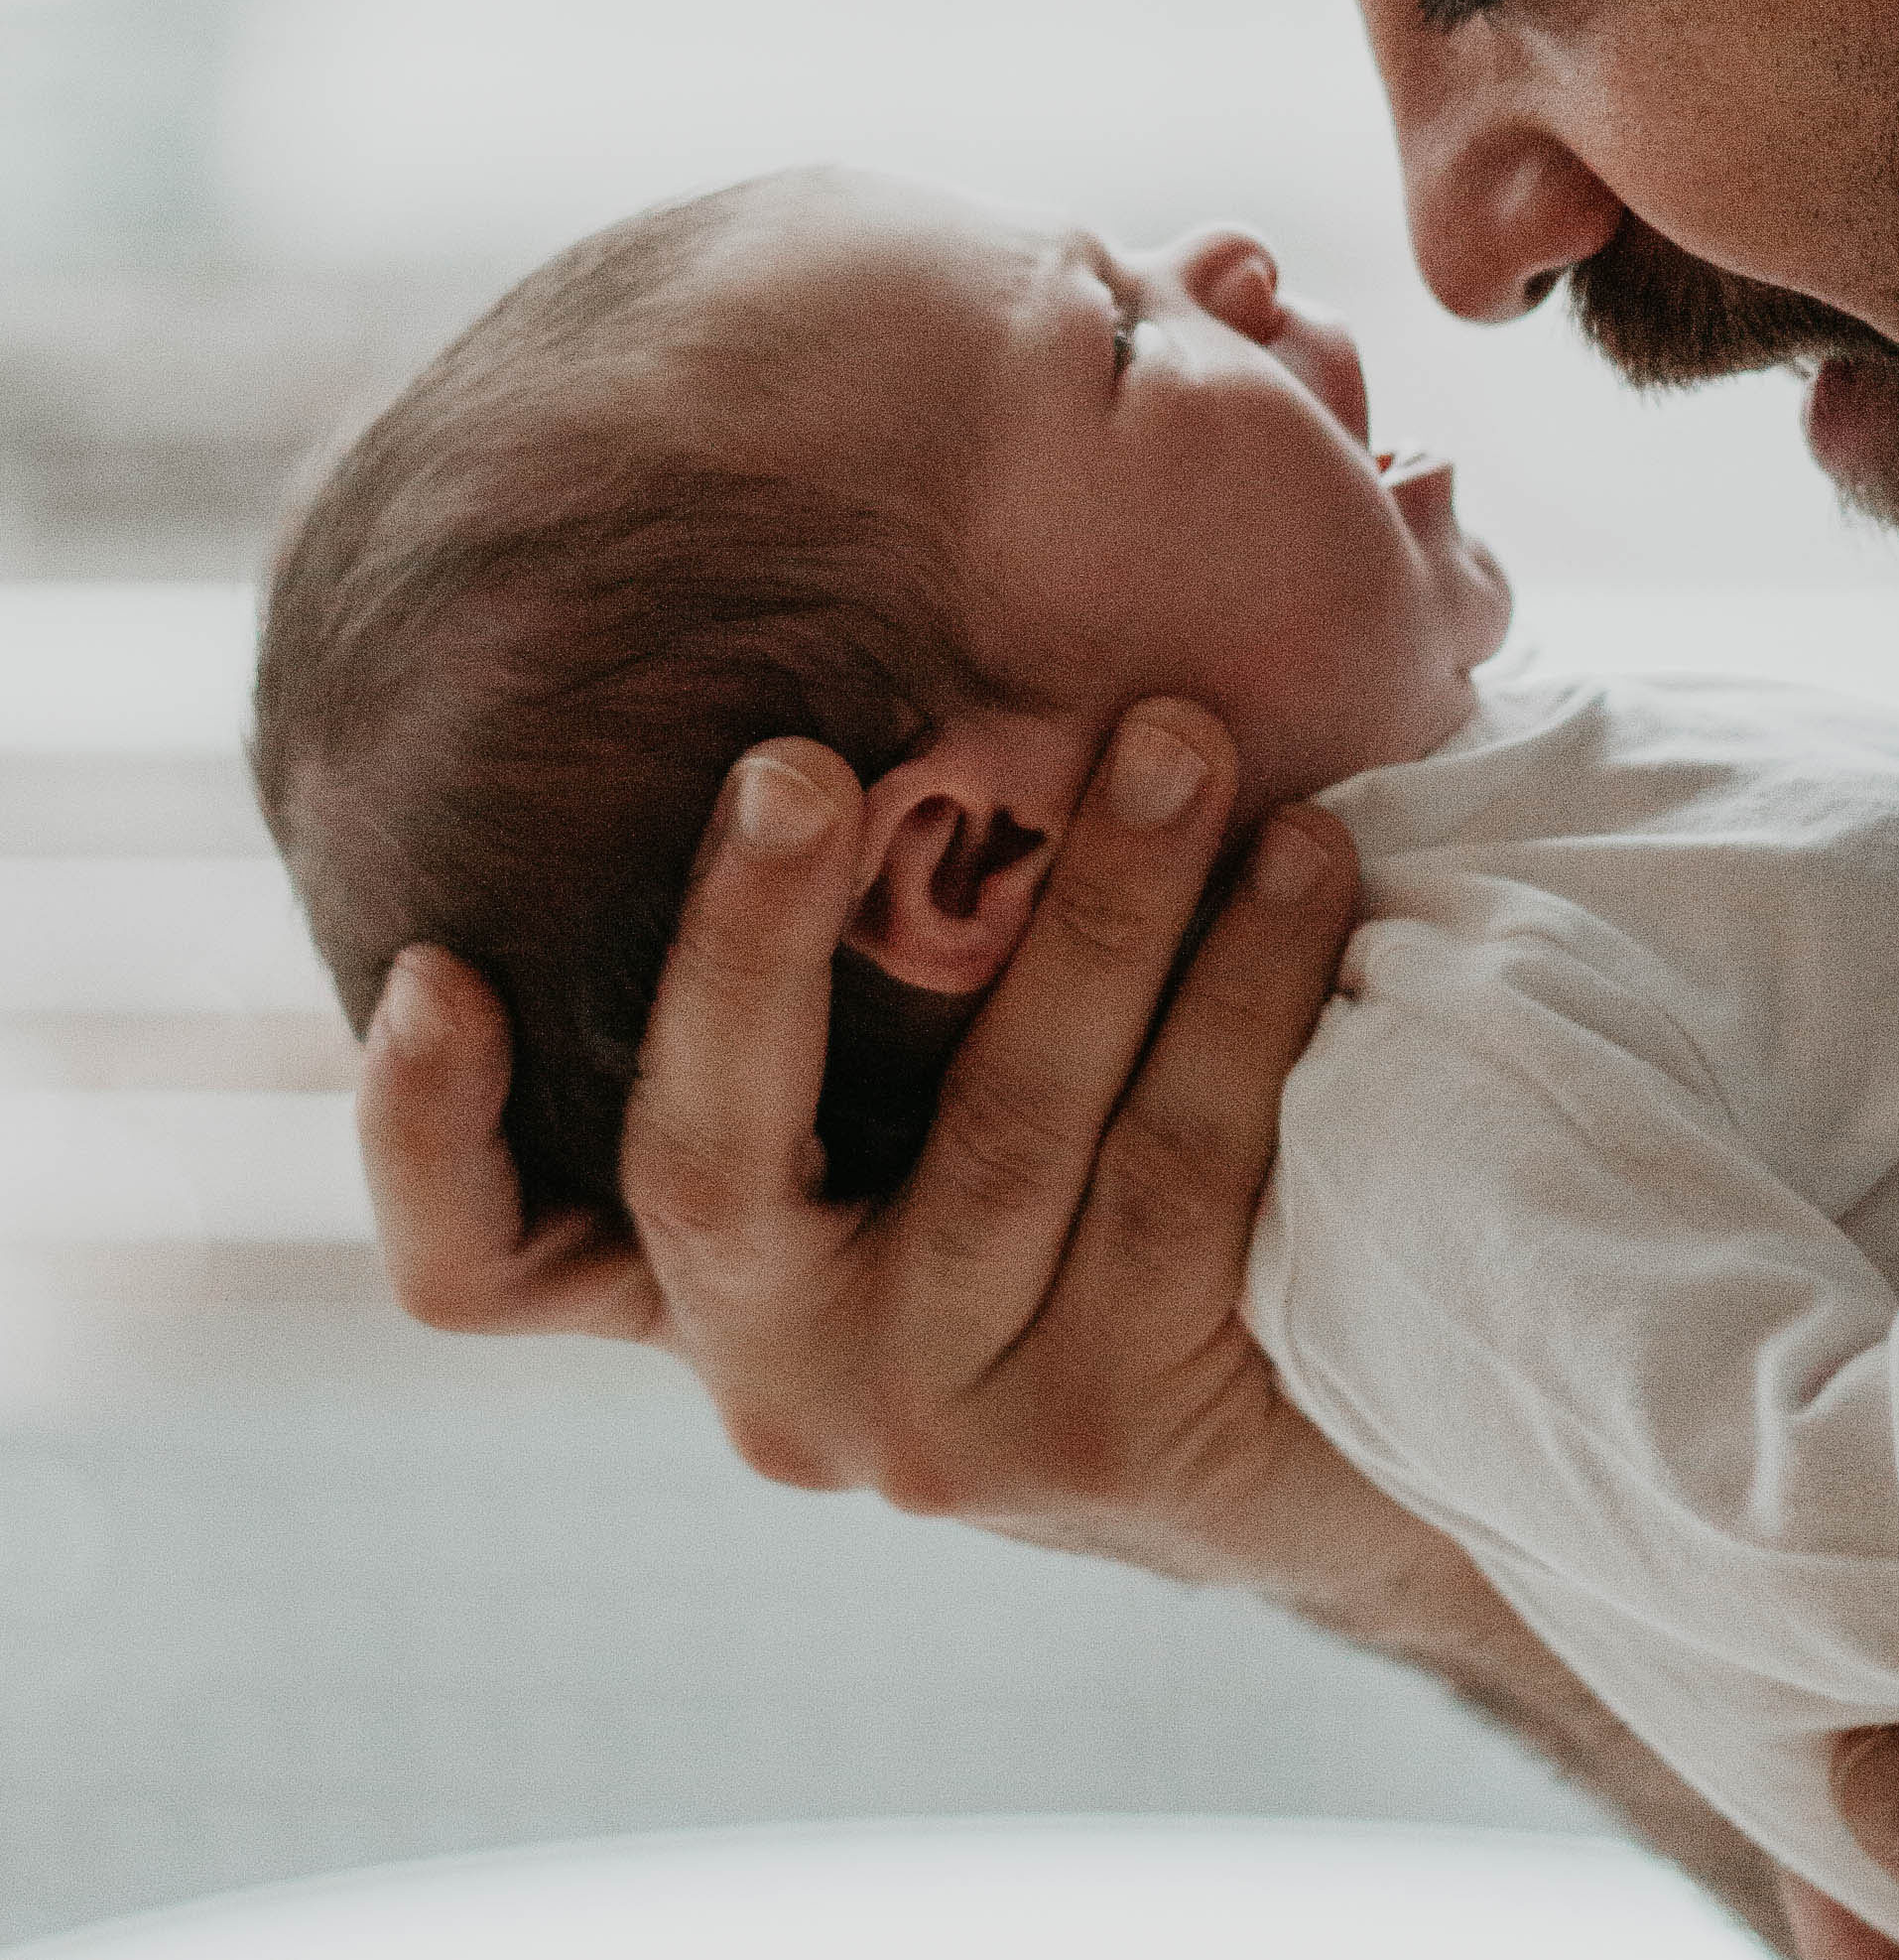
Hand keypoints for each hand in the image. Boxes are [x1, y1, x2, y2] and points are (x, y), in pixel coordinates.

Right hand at [364, 696, 1379, 1587]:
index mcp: (703, 1273)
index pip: (485, 1259)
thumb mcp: (939, 1077)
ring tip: (1187, 734)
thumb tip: (810, 594)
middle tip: (800, 761)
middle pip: (706, 1155)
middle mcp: (779, 1370)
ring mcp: (940, 1422)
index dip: (425, 1134)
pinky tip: (1314, 861)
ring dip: (1103, 905)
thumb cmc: (1102, 1161)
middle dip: (747, 937)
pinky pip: (1180, 1176)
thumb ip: (855, 955)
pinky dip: (1248, 992)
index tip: (430, 967)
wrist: (1335, 1403)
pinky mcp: (1112, 1442)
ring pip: (1005, 1130)